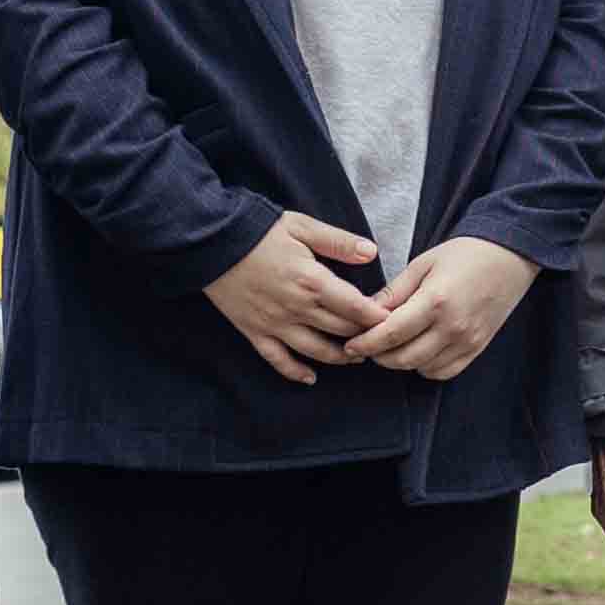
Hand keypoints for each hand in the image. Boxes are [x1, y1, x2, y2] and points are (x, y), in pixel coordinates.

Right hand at [205, 210, 385, 382]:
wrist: (210, 241)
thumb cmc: (259, 229)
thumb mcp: (302, 226)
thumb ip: (338, 242)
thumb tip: (371, 253)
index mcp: (312, 282)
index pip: (355, 308)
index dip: (377, 318)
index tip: (394, 321)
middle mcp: (297, 308)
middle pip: (340, 331)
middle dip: (364, 338)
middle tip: (381, 341)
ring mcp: (275, 323)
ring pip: (315, 351)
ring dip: (338, 358)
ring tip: (355, 358)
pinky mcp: (254, 331)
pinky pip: (277, 359)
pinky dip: (294, 372)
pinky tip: (310, 378)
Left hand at [347, 233, 534, 379]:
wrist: (510, 256)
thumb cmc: (465, 253)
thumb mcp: (423, 263)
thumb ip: (394, 292)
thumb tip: (365, 312)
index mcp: (435, 301)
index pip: (391, 334)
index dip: (366, 343)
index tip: (351, 344)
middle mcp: (452, 326)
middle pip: (403, 358)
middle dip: (378, 355)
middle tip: (367, 345)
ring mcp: (467, 341)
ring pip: (421, 368)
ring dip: (401, 361)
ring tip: (393, 345)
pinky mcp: (477, 348)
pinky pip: (444, 372)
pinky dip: (425, 367)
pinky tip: (419, 351)